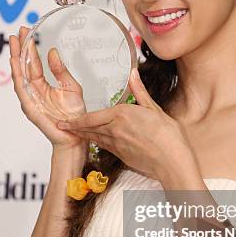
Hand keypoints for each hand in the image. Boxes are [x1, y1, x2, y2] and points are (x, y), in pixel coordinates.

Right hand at [9, 25, 86, 151]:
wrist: (77, 135)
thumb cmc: (75, 115)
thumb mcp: (71, 87)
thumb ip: (60, 70)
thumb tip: (53, 52)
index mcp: (43, 86)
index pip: (33, 63)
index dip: (30, 48)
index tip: (28, 31)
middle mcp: (34, 91)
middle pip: (23, 66)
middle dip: (20, 48)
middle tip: (19, 31)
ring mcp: (30, 99)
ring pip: (19, 75)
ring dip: (16, 58)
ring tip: (15, 42)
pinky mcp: (31, 108)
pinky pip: (22, 90)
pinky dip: (17, 76)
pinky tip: (15, 63)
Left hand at [56, 68, 193, 178]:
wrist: (172, 162)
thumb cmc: (168, 136)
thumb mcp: (154, 108)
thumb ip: (140, 91)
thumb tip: (133, 74)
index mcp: (121, 115)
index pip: (91, 118)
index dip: (76, 121)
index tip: (64, 122)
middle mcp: (115, 130)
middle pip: (89, 129)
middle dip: (75, 128)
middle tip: (63, 127)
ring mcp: (117, 145)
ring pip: (95, 139)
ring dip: (84, 135)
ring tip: (75, 133)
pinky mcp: (122, 157)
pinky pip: (105, 148)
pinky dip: (98, 144)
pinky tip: (96, 142)